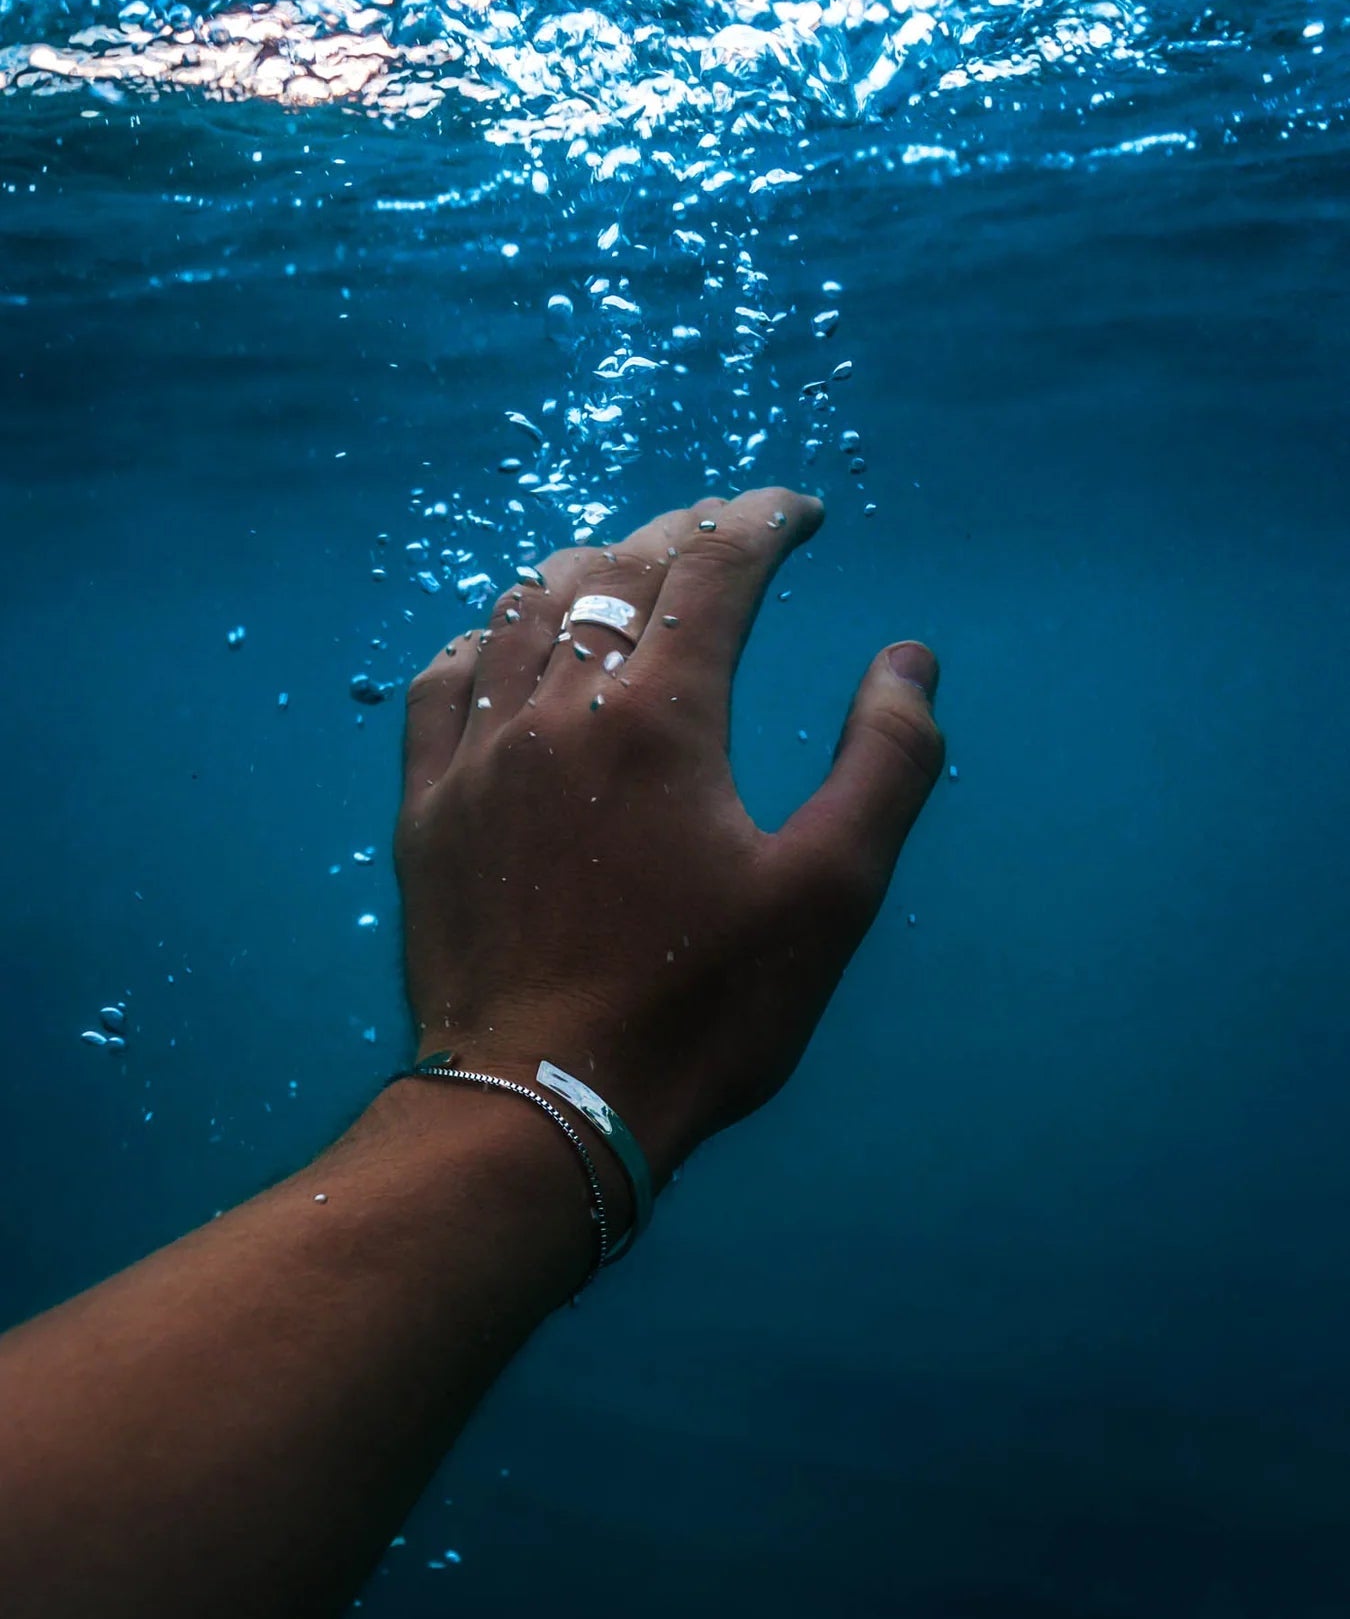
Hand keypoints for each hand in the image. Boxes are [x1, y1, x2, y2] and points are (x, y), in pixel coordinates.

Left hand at [395, 489, 943, 1183]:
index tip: (797, 512)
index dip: (762, 521)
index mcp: (661, 715)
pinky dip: (489, 640)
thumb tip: (909, 660)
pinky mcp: (426, 809)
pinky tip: (508, 646)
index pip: (714, 569)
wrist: (542, 1106)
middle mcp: (557, 708)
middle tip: (726, 530)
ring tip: (626, 573)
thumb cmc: (700, 1010)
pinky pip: (444, 682)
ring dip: (587, 573)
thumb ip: (884, 764)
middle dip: (682, 533)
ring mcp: (477, 755)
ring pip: (524, 611)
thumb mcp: (828, 895)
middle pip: (618, 573)